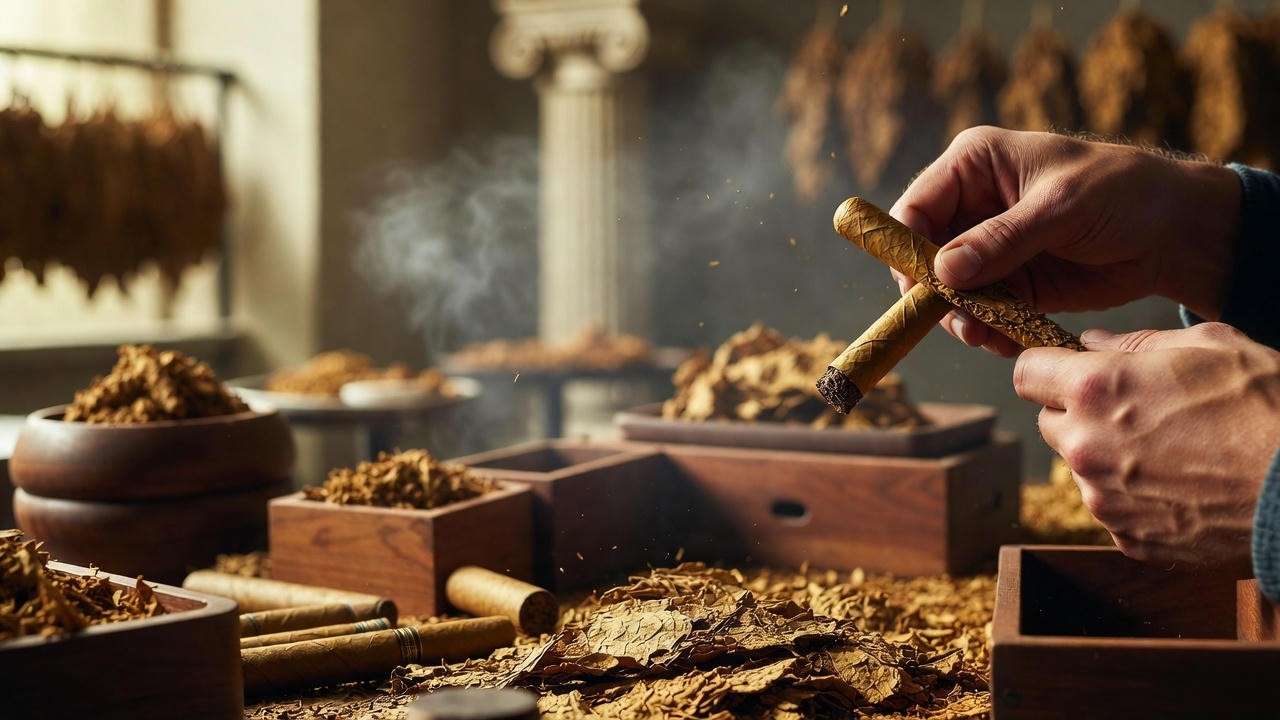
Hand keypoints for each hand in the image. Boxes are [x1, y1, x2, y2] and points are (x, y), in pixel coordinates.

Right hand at [889, 126, 1240, 356]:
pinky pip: (980, 312)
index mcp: (974, 165)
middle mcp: (972, 205)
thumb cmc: (1123, 193)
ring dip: (961, 318)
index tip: (920, 288)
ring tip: (987, 335)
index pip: (915, 207)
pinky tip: (1007, 339)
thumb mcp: (1061, 208)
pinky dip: (987, 330)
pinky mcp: (1010, 282)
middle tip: (958, 321)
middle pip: (924, 256)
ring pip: (949, 291)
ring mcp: (989, 247)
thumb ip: (1001, 239)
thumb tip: (943, 271)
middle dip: (935, 292)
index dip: (908, 248)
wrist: (1177, 232)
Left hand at [1015, 322, 1279, 572]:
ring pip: (1081, 468)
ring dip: (1108, 457)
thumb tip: (1091, 342)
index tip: (1068, 370)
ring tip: (1171, 450)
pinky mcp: (1126, 538)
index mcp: (1094, 389)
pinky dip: (1135, 497)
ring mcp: (1102, 498)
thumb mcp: (1208, 346)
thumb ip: (1134, 342)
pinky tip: (1181, 485)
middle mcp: (1084, 446)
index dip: (1047, 368)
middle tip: (1134, 410)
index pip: (1025, 373)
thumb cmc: (1266, 406)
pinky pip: (1112, 508)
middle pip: (1050, 423)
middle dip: (1078, 413)